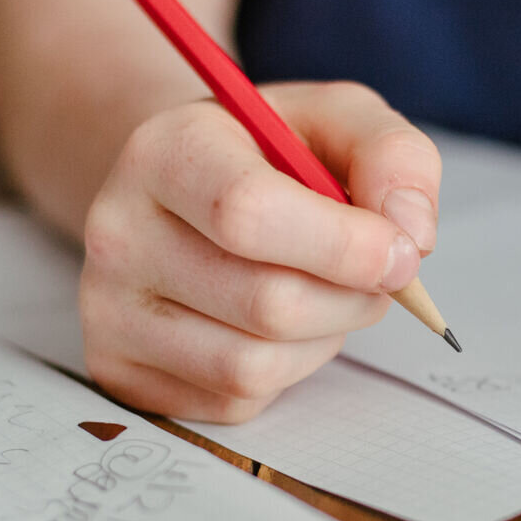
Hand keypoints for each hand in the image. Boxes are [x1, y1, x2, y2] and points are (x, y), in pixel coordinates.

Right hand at [79, 81, 439, 421]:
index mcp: (166, 151)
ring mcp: (109, 308)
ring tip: (323, 293)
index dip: (345, 246)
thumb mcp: (340, 121)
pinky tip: (277, 325)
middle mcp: (118, 230)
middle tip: (376, 277)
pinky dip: (285, 371)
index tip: (401, 251)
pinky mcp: (120, 369)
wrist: (185, 191)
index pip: (248, 214)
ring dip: (322, 339)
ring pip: (252, 365)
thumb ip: (394, 157)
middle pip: (266, 303)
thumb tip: (411, 236)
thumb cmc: (271, 155)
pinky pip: (234, 400)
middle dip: (350, 299)